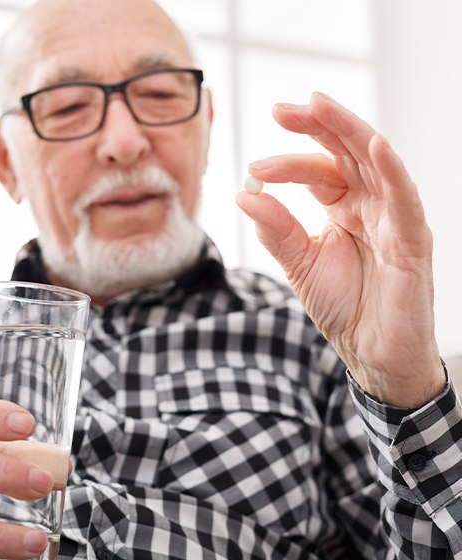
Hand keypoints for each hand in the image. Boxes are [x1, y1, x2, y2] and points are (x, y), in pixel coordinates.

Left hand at [236, 92, 443, 407]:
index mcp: (344, 209)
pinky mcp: (413, 241)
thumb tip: (245, 194)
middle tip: (281, 109)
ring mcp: (393, 219)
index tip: (254, 170)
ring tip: (318, 106)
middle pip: (346, 153)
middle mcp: (370, 205)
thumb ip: (277, 231)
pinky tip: (372, 146)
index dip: (287, 164)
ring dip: (348, 132)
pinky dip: (391, 172)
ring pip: (376, 163)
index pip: (318, 171)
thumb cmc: (343, 307)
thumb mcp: (300, 265)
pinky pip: (405, 200)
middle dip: (317, 126)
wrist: (371, 354)